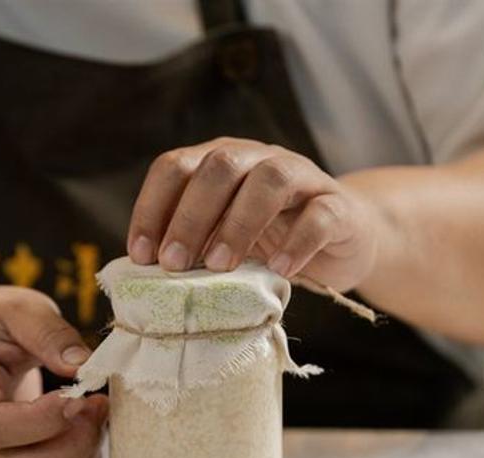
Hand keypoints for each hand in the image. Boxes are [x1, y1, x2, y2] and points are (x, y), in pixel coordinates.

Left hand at [127, 137, 385, 291]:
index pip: (175, 167)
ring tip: (220, 266)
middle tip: (174, 264)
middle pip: (219, 166)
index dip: (152, 208)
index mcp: (218, 163)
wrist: (341, 241)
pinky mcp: (338, 205)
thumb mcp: (220, 240)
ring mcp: (301, 177)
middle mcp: (257, 159)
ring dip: (238, 223)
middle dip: (190, 216)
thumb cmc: (268, 242)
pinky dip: (298, 242)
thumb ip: (190, 246)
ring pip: (269, 179)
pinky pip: (319, 214)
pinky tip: (280, 270)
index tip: (141, 255)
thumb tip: (142, 273)